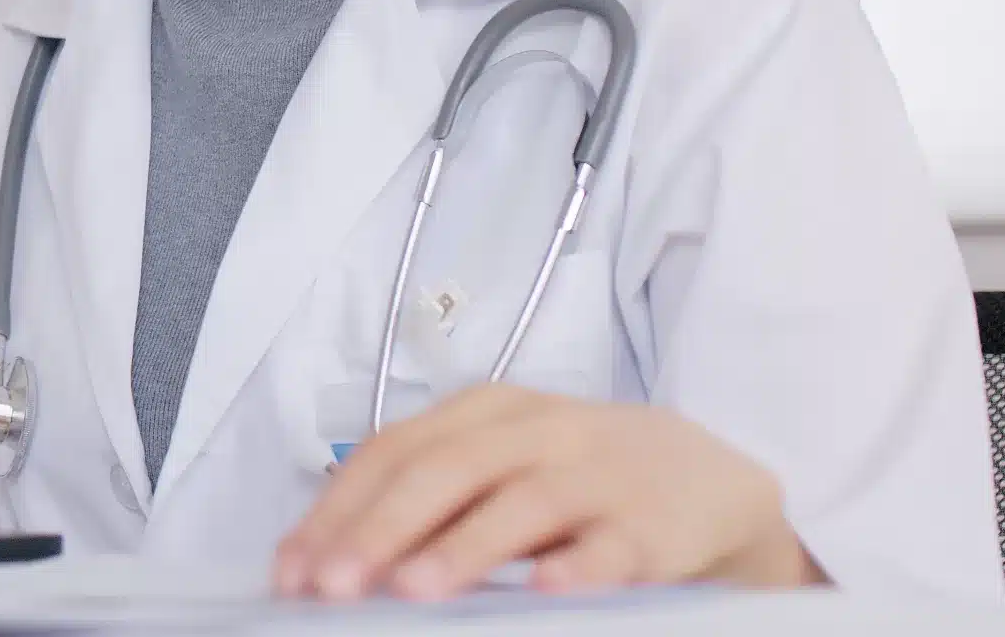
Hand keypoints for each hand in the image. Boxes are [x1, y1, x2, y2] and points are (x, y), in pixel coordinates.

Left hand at [272, 384, 821, 600]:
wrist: (711, 480)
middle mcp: (536, 430)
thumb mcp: (500, 468)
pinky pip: (614, 544)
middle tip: (332, 586)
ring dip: (464, 548)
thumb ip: (427, 500)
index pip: (394, 452)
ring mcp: (599, 472)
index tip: (293, 570)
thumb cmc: (579, 479)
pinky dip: (580, 565)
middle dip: (381, 529)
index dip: (337, 509)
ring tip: (414, 590)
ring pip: (524, 502)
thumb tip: (329, 558)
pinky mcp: (656, 523)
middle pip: (446, 469)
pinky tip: (547, 590)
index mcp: (484, 412)